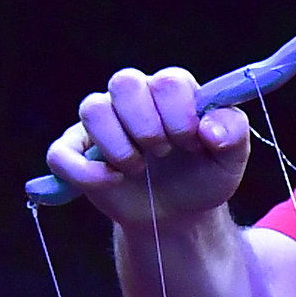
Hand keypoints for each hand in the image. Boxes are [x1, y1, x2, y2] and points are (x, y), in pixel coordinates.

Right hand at [47, 66, 253, 227]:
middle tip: (166, 152)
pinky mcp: (76, 151)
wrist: (181, 215)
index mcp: (170, 92)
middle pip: (124, 82)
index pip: (168, 81)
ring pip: (93, 109)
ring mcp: (100, 123)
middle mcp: (131, 98)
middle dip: (149, 125)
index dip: (180, 115)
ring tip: (140, 169)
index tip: (192, 143)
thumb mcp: (230, 160)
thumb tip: (210, 129)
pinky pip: (61, 153)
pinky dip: (86, 171)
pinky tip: (113, 181)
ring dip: (121, 147)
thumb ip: (234, 135)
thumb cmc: (203, 177)